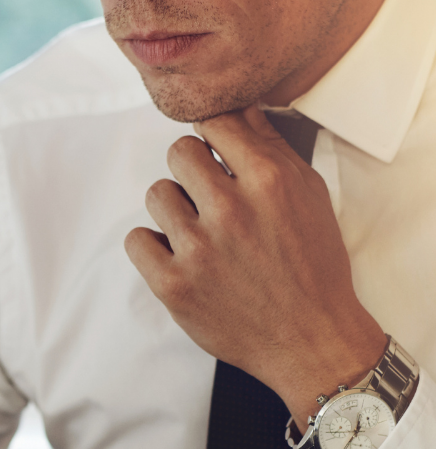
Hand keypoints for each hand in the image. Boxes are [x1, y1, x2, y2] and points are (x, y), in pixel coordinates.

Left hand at [125, 105, 385, 422]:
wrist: (309, 338)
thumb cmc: (312, 264)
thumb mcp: (308, 196)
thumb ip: (270, 149)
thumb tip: (237, 110)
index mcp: (268, 181)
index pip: (214, 122)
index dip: (212, 136)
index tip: (215, 154)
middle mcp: (231, 209)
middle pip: (178, 153)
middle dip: (191, 170)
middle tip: (207, 196)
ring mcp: (198, 248)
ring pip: (156, 193)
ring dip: (173, 208)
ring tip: (198, 231)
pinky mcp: (172, 284)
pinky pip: (136, 239)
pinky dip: (152, 246)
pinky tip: (177, 256)